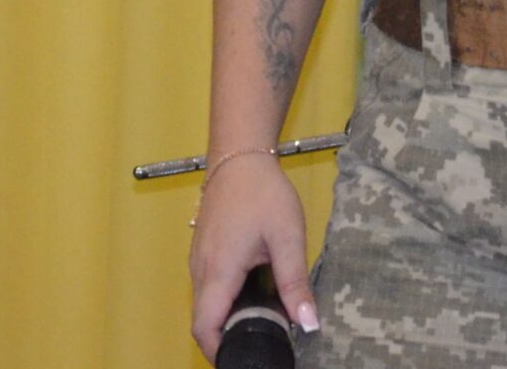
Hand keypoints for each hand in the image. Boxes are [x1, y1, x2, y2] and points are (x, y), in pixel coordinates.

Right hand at [188, 152, 317, 359]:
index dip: (219, 350)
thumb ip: (295, 283)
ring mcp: (199, 260)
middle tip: (263, 339)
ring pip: (206, 304)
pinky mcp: (203, 252)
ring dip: (227, 318)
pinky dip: (225, 300)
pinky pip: (208, 288)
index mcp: (219, 272)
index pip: (204, 327)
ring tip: (264, 320)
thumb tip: (307, 324)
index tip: (246, 356)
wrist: (240, 156)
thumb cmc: (263, 193)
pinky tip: (253, 294)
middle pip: (204, 320)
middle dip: (228, 337)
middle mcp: (201, 270)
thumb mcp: (287, 237)